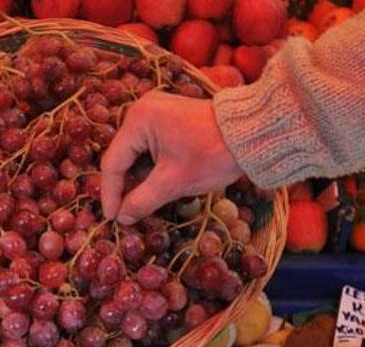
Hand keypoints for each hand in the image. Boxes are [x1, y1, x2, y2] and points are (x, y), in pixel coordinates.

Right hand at [101, 91, 243, 224]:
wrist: (253, 134)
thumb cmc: (212, 155)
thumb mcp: (174, 182)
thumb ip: (142, 201)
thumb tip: (122, 218)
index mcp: (138, 119)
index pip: (114, 162)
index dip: (110, 194)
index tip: (111, 219)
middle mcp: (142, 109)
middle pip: (124, 156)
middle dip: (125, 186)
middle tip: (125, 214)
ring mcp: (157, 111)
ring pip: (137, 153)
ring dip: (139, 178)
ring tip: (139, 204)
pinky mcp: (171, 117)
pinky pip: (151, 145)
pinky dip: (151, 167)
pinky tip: (155, 187)